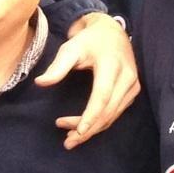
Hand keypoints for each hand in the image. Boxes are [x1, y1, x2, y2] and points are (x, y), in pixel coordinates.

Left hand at [38, 12, 139, 148]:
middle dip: (88, 129)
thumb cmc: (89, 40)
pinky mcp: (132, 91)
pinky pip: (116, 112)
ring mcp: (133, 85)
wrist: (111, 32)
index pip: (102, 95)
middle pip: (108, 110)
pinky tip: (84, 128)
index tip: (77, 131)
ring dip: (93, 129)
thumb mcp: (71, 48)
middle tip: (67, 141)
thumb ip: (57, 66)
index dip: (91, 116)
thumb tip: (40, 83)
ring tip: (70, 137)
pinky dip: (101, 123)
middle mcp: (127, 77)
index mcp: (112, 65)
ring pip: (113, 115)